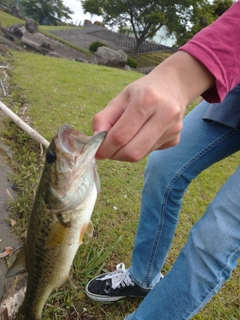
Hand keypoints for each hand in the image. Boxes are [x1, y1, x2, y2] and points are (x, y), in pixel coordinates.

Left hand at [93, 51, 214, 161]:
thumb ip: (104, 118)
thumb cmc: (142, 92)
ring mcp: (173, 128)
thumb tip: (95, 140)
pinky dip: (140, 148)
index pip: (121, 135)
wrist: (173, 86)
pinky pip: (150, 152)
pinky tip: (142, 134)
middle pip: (133, 151)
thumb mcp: (120, 98)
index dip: (105, 148)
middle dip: (115, 155)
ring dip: (126, 153)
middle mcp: (165, 114)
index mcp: (147, 99)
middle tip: (108, 150)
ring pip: (141, 155)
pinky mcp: (176, 139)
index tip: (97, 152)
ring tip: (124, 139)